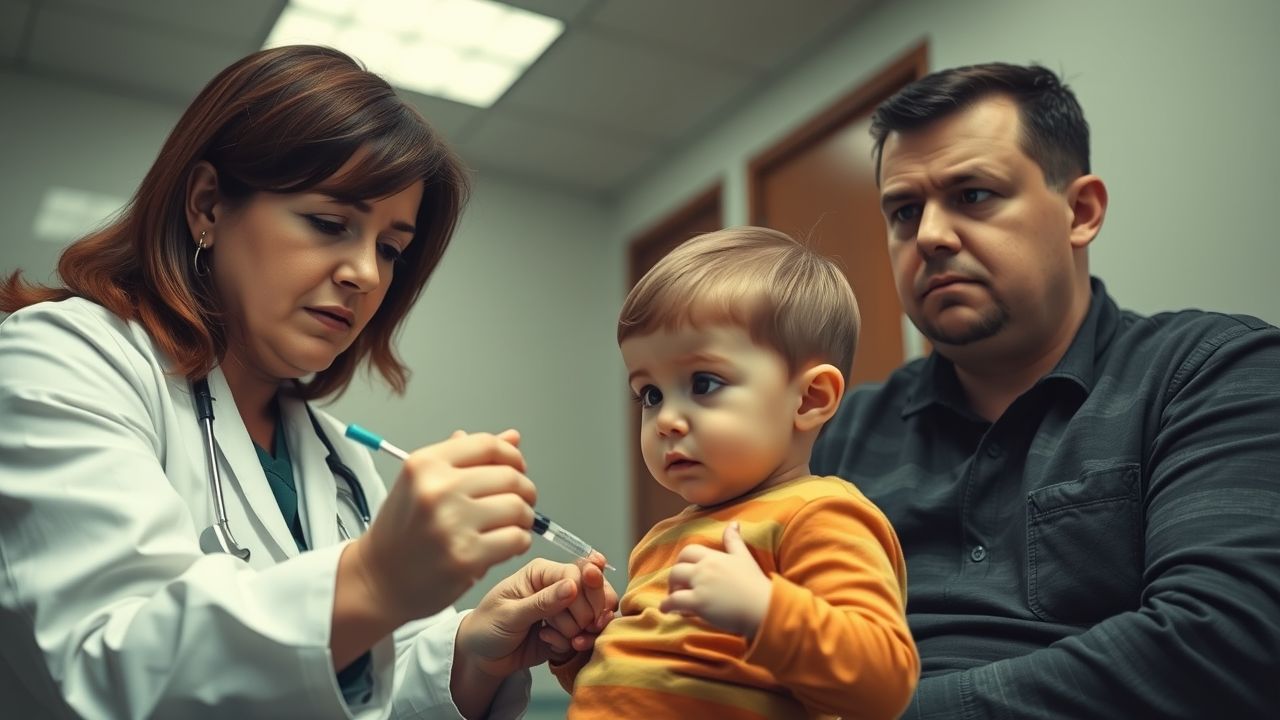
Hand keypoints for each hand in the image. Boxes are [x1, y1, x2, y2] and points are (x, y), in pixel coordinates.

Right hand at [348, 428, 535, 627]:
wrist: (378, 579)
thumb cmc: (403, 531)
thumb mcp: (424, 483)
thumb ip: (468, 460)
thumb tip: (512, 438)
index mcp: (425, 464)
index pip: (488, 445)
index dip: (512, 456)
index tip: (517, 469)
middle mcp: (436, 489)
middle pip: (509, 476)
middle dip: (524, 491)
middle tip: (520, 503)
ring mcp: (450, 524)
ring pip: (518, 508)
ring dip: (524, 518)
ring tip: (513, 525)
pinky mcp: (465, 557)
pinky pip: (515, 539)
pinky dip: (519, 542)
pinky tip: (506, 545)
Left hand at [457, 556, 618, 677]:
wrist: (481, 657)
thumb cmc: (487, 627)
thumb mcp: (510, 614)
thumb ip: (542, 602)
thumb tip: (573, 586)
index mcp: (541, 573)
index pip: (578, 574)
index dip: (588, 593)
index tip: (587, 615)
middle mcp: (555, 587)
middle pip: (593, 591)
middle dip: (589, 613)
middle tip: (578, 629)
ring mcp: (562, 609)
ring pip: (592, 615)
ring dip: (581, 630)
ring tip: (564, 639)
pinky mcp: (565, 631)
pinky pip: (583, 635)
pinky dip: (572, 643)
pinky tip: (550, 643)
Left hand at [660, 522, 770, 639]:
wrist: (763, 607)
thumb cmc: (755, 583)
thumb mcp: (744, 557)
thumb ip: (734, 540)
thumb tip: (734, 523)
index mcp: (714, 557)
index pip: (689, 551)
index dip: (683, 561)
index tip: (685, 569)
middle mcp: (704, 568)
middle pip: (678, 567)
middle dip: (674, 577)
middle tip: (677, 586)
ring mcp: (700, 585)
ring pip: (674, 582)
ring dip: (670, 590)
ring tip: (673, 599)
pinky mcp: (698, 603)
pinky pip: (674, 601)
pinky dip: (667, 605)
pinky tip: (666, 610)